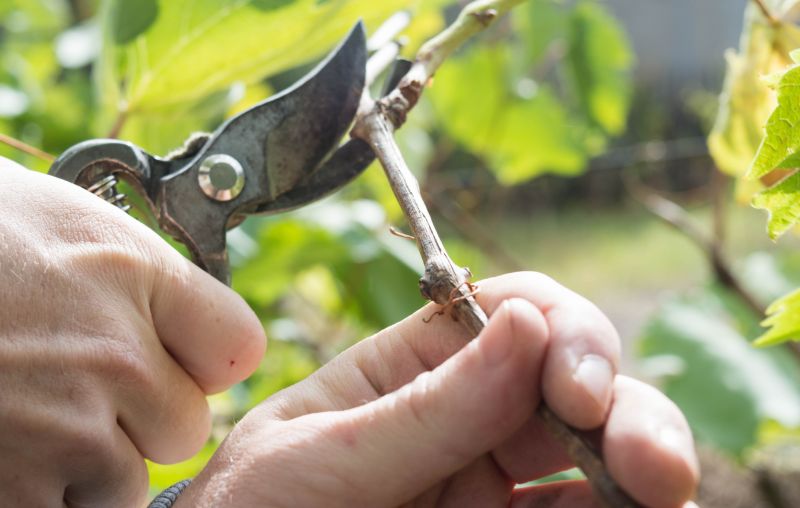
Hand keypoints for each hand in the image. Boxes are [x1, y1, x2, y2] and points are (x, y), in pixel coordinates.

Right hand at [0, 158, 265, 506]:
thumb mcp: (66, 222)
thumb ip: (149, 281)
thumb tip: (201, 336)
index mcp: (134, 279)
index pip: (236, 348)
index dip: (202, 360)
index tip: (171, 358)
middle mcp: (113, 359)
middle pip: (185, 427)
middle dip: (140, 419)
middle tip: (72, 390)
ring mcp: (60, 434)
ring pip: (125, 485)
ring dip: (87, 470)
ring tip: (23, 417)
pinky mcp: (7, 489)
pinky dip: (38, 493)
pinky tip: (5, 445)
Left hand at [179, 272, 698, 507]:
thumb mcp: (319, 457)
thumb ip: (424, 405)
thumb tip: (526, 320)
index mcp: (413, 370)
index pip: (509, 314)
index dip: (562, 331)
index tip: (577, 386)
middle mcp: (466, 418)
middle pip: (572, 384)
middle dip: (623, 406)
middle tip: (651, 457)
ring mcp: (492, 485)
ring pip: (595, 455)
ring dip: (643, 460)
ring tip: (661, 485)